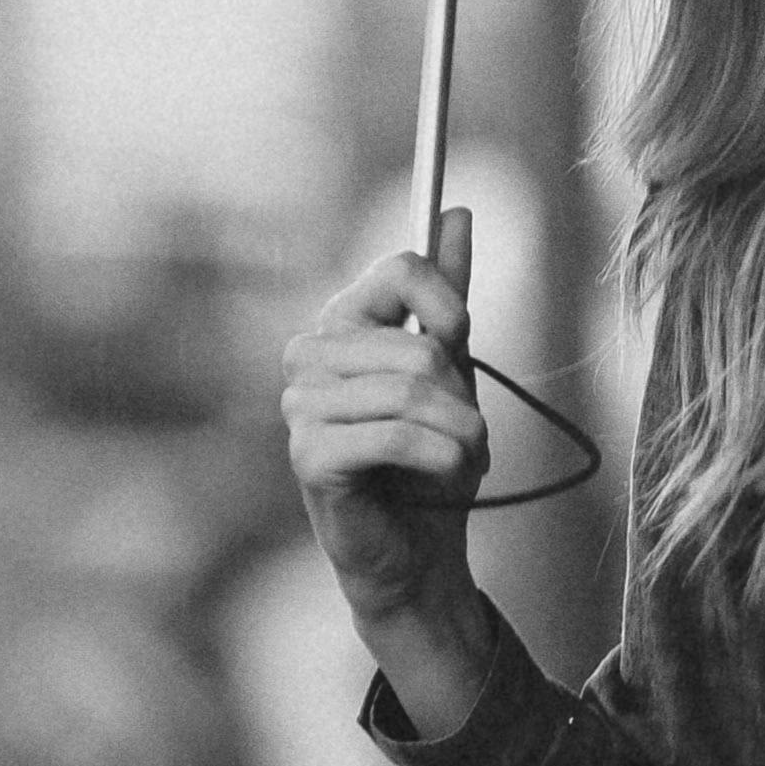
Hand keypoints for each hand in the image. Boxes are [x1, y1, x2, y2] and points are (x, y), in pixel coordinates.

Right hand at [283, 209, 500, 721]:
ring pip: (409, 389)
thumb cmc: (431, 461)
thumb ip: (448, 297)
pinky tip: (440, 476)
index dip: (448, 305)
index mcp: (340, 324)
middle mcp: (308, 355)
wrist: (421, 552)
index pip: (401, 268)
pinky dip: (439, 457)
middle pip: (415, 342)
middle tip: (464, 435)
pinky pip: (394, 435)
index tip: (462, 343)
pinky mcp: (309, 457)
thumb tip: (459, 213)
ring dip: (459, 432)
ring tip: (458, 461)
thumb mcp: (452, 369)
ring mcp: (300, 406)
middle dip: (461, 395)